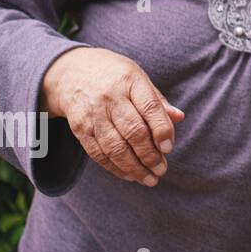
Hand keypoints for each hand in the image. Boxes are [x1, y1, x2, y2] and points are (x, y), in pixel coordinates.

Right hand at [40, 47, 184, 186]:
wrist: (71, 72)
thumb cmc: (114, 76)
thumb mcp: (137, 78)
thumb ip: (157, 100)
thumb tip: (179, 117)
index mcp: (130, 81)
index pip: (150, 107)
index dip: (161, 130)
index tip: (169, 148)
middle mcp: (110, 98)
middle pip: (133, 131)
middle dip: (149, 155)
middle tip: (162, 170)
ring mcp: (93, 114)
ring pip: (115, 147)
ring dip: (134, 167)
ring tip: (150, 178)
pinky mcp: (79, 128)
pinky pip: (98, 153)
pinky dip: (115, 168)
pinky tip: (130, 175)